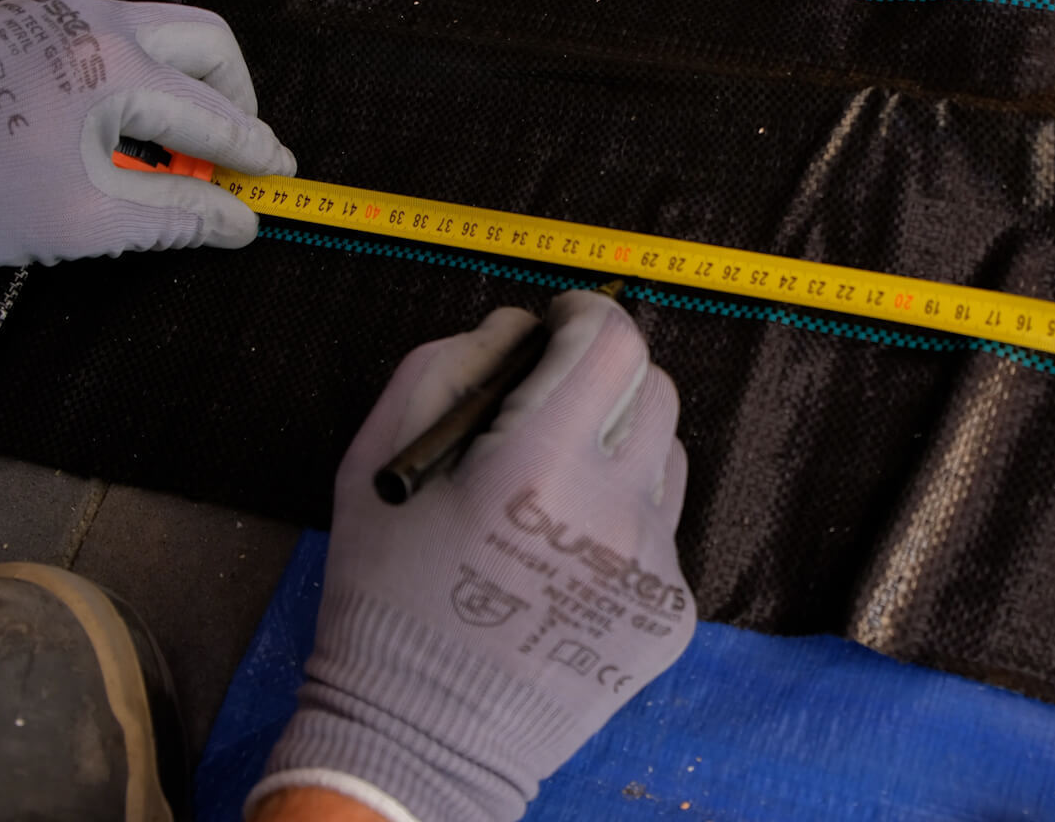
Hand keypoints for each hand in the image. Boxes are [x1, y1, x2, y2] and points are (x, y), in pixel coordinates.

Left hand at [0, 0, 294, 268]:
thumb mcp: (90, 220)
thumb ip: (179, 214)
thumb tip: (241, 221)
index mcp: (119, 69)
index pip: (217, 116)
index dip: (256, 155)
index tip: (281, 178)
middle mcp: (95, 24)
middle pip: (207, 43)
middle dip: (234, 97)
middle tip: (232, 153)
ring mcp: (55, 16)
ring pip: (157, 30)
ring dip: (184, 82)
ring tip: (170, 147)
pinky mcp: (21, 23)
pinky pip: (107, 34)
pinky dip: (136, 73)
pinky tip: (113, 127)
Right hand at [252, 292, 694, 821]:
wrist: (422, 737)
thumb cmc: (386, 594)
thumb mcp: (382, 460)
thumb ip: (452, 366)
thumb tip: (524, 325)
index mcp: (538, 464)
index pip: (611, 343)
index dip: (587, 317)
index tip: (563, 325)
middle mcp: (613, 510)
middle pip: (653, 390)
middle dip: (604, 379)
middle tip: (552, 408)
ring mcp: (653, 566)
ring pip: (667, 457)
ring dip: (620, 450)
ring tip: (551, 495)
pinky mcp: (672, 612)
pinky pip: (663, 530)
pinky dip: (623, 523)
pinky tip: (563, 561)